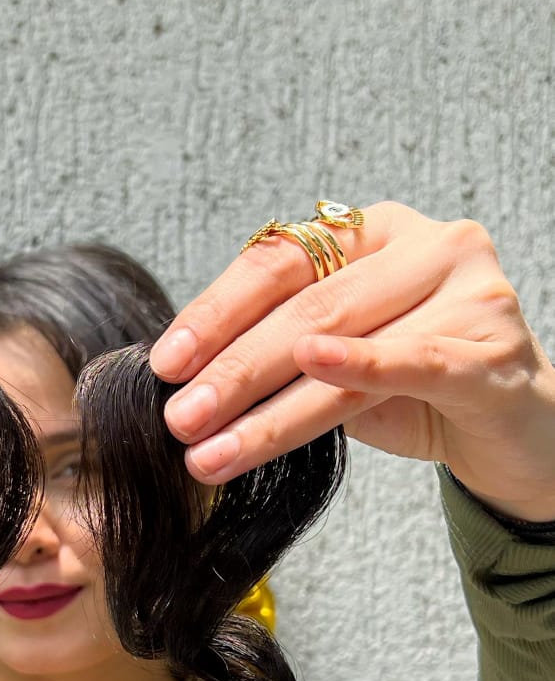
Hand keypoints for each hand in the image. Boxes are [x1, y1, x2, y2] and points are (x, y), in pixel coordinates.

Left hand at [148, 201, 554, 523]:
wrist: (514, 430)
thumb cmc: (416, 389)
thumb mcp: (337, 361)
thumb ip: (280, 351)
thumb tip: (184, 381)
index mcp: (374, 231)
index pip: (279, 262)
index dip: (216, 311)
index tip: (166, 363)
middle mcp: (425, 244)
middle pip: (306, 305)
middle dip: (232, 370)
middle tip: (179, 418)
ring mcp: (467, 290)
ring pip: (346, 344)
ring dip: (269, 408)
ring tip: (212, 449)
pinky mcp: (493, 348)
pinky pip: (415, 359)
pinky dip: (360, 363)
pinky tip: (310, 370)